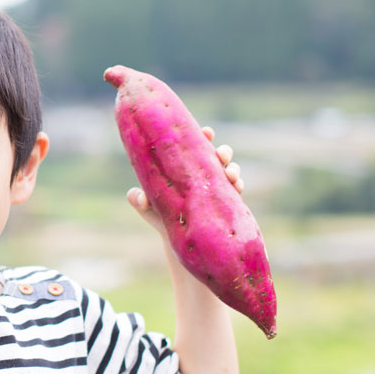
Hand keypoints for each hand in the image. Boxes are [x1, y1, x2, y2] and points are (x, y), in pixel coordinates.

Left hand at [126, 125, 244, 237]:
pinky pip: (236, 191)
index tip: (207, 132)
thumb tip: (136, 195)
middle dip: (223, 152)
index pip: (196, 148)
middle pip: (218, 156)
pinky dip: (238, 186)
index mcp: (186, 168)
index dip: (203, 137)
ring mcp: (217, 188)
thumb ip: (140, 201)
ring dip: (234, 169)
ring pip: (231, 171)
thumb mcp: (148, 209)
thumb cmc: (161, 218)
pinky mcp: (226, 202)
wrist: (177, 241)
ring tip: (231, 174)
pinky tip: (236, 187)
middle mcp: (204, 175)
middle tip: (221, 154)